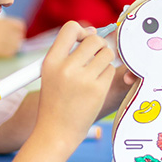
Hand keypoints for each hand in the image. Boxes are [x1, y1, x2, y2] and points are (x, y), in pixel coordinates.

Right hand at [0, 16, 25, 67]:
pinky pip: (10, 53)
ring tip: (3, 50)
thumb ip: (4, 29)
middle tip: (8, 45)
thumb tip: (22, 33)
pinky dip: (8, 55)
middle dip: (16, 41)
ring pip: (16, 44)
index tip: (16, 37)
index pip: (19, 24)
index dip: (20, 32)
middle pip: (19, 35)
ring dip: (13, 49)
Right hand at [36, 21, 115, 147]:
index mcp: (51, 61)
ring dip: (105, 60)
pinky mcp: (97, 90)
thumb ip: (69, 51)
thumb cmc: (55, 101)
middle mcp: (66, 67)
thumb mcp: (52, 73)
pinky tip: (97, 86)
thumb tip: (94, 31)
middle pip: (94, 39)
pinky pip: (110, 71)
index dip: (81, 31)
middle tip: (96, 57)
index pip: (70, 28)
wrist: (55, 133)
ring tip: (96, 72)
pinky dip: (106, 75)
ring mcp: (83, 79)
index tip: (84, 40)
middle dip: (99, 45)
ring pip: (107, 54)